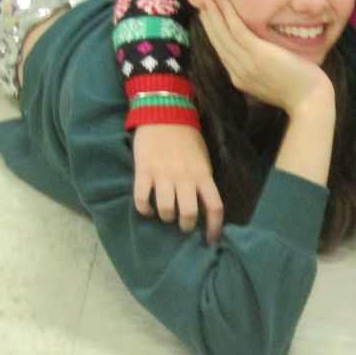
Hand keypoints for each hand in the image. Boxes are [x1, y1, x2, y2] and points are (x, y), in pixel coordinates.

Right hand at [132, 124, 225, 242]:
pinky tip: (147, 209)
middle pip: (188, 214)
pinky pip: (141, 199)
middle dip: (185, 226)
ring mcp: (163, 175)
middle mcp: (184, 177)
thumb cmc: (187, 138)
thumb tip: (202, 208)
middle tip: (182, 224)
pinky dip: (144, 210)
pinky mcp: (143, 171)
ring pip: (165, 210)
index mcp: (203, 174)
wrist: (163, 113)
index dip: (214, 228)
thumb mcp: (203, 158)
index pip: (214, 207)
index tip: (210, 240)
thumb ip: (202, 181)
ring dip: (165, 217)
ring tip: (165, 213)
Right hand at [199, 0, 333, 115]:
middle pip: (219, 43)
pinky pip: (239, 32)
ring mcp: (247, 64)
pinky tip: (225, 4)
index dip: (214, 35)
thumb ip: (259, 70)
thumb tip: (257, 56)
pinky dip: (229, 17)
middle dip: (209, 22)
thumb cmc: (298, 91)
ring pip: (224, 36)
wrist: (310, 101)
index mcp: (240, 79)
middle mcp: (239, 72)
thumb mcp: (271, 82)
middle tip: (202, 4)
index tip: (208, 20)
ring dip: (215, 15)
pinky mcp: (259, 54)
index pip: (222, 53)